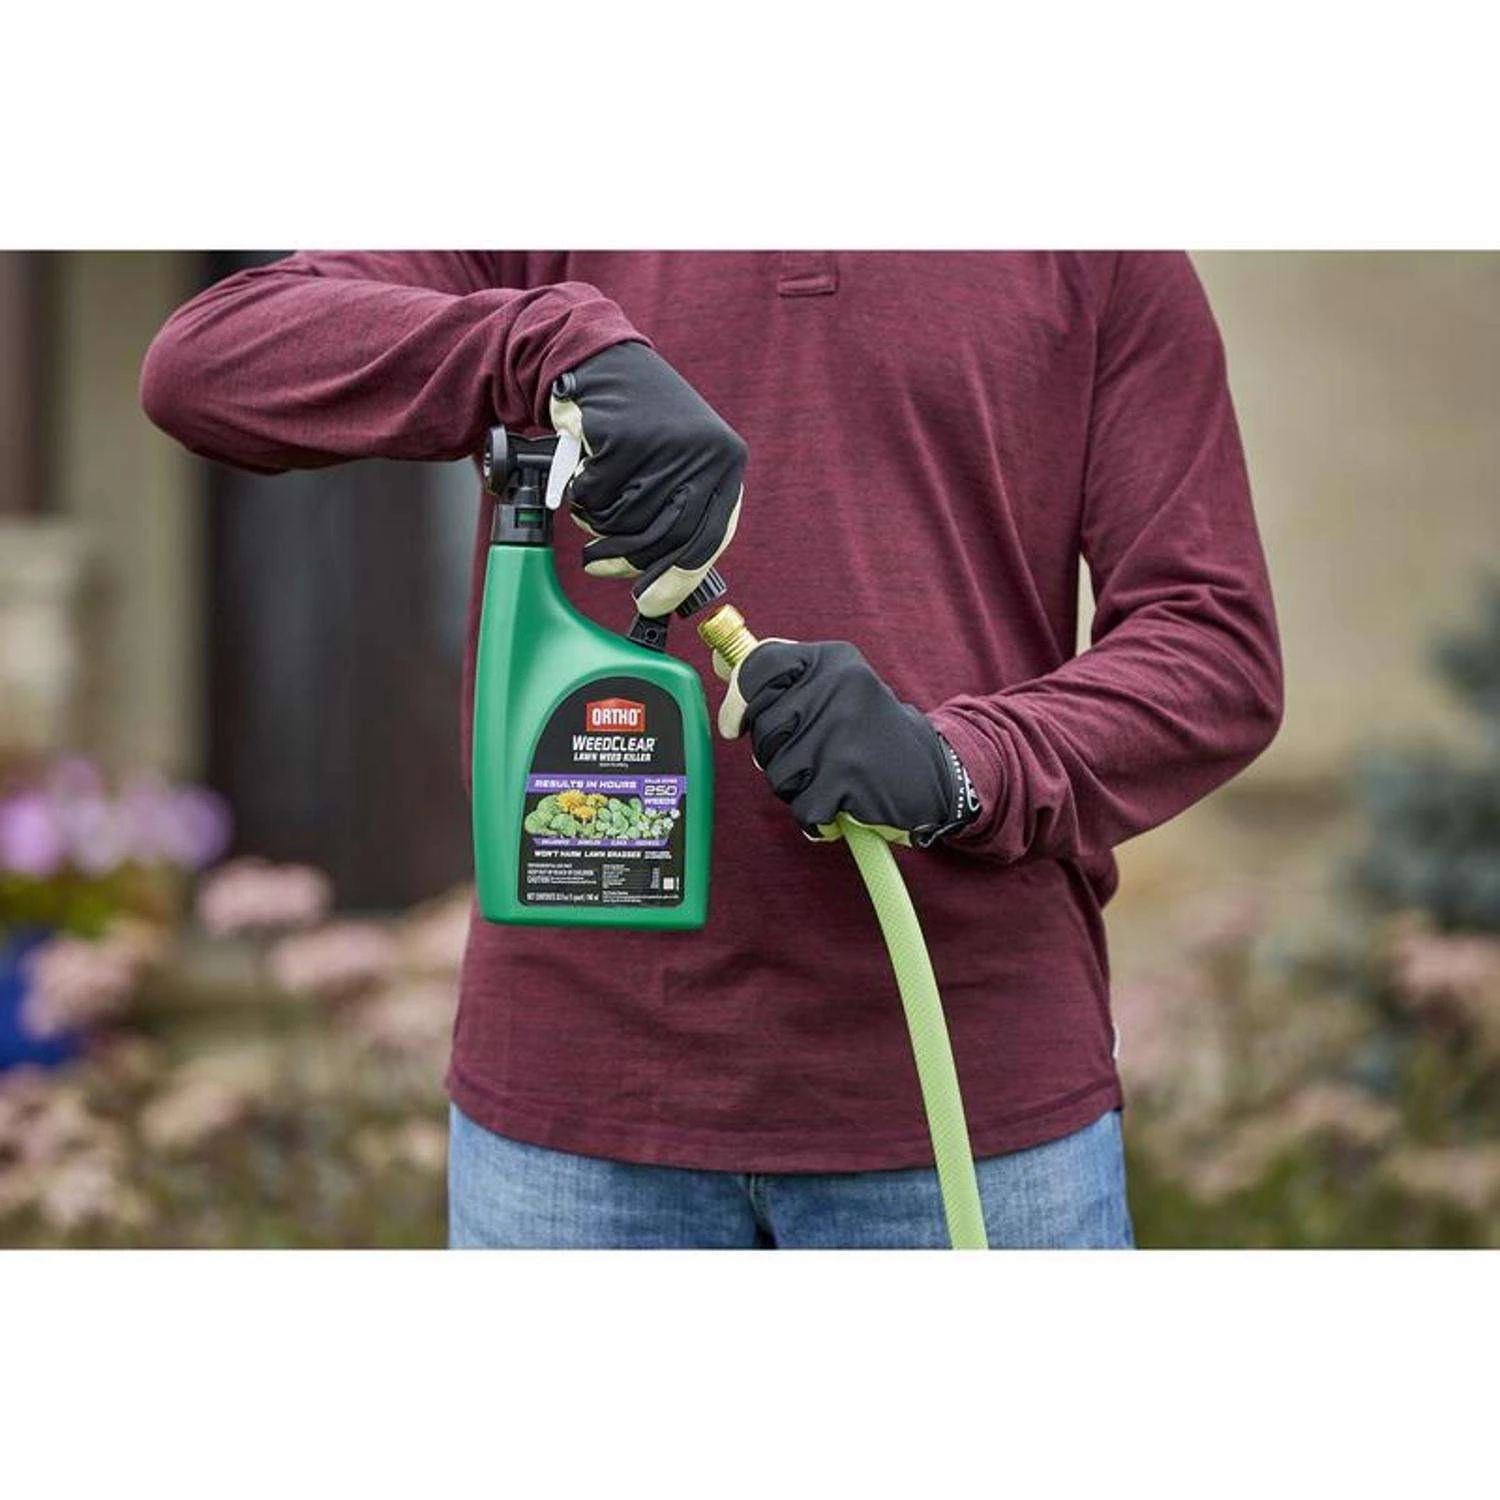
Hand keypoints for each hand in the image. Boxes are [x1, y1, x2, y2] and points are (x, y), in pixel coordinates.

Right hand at [550, 341, 745, 615]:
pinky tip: (584, 468)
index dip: (678, 578)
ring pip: (625, 522)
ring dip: (597, 523)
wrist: (598, 362)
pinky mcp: (624, 437)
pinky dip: (581, 494)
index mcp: (726, 463)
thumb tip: (665, 593)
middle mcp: (705, 452)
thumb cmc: (636, 426)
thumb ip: (679, 515)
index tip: (652, 604)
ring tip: (593, 499)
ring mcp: (666, 444)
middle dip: (626, 561)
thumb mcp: (676, 465)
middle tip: (599, 565)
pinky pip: (595, 498)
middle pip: (665, 539)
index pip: (708, 539)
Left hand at [717, 639, 980, 846]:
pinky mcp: (848, 775)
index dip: (738, 701)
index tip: (734, 724)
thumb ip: (780, 676)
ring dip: (799, 787)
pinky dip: (817, 817)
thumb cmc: (868, 734)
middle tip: (814, 756)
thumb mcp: (834, 687)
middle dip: (776, 754)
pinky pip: (802, 806)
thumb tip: (720, 661)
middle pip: (762, 730)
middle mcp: (838, 686)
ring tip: (833, 777)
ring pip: (777, 773)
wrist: (933, 774)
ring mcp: (842, 730)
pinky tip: (841, 805)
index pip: (758, 667)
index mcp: (832, 660)